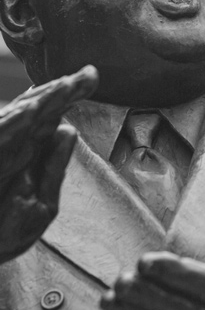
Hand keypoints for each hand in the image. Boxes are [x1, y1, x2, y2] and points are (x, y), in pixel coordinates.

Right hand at [0, 65, 97, 262]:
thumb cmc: (3, 234)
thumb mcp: (41, 204)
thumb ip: (54, 167)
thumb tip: (69, 130)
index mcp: (29, 153)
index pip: (53, 119)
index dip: (71, 98)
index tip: (92, 79)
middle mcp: (13, 145)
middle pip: (41, 110)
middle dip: (65, 91)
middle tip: (90, 74)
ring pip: (20, 116)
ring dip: (43, 100)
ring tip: (68, 85)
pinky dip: (14, 122)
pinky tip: (33, 110)